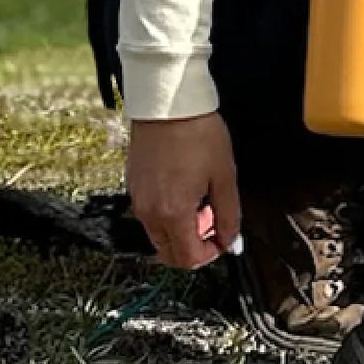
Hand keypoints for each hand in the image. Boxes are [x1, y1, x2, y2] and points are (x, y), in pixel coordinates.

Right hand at [127, 113, 243, 269]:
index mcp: (172, 213)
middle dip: (193, 244)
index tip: (222, 237)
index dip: (210, 254)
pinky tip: (182, 189)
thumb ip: (229, 216)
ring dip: (180, 230)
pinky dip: (166, 214)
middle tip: (211, 218)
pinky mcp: (132, 186)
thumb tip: (230, 241)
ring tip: (199, 200)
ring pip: (158, 235)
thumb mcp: (224, 177)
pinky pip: (149, 215)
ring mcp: (137, 199)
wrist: (168, 104)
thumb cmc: (198, 134)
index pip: (188, 259)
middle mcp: (149, 212)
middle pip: (169, 253)